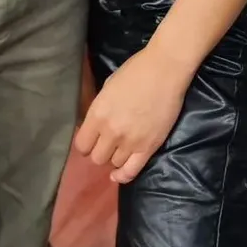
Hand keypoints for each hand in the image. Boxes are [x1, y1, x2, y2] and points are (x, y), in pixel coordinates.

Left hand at [74, 47, 188, 183]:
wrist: (164, 70)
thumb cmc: (135, 71)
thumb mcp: (108, 87)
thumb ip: (100, 109)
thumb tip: (94, 124)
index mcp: (98, 113)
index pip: (82, 145)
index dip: (85, 144)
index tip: (90, 140)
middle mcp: (111, 131)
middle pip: (97, 158)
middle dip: (100, 151)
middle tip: (107, 142)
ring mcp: (130, 142)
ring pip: (114, 164)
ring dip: (115, 157)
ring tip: (120, 147)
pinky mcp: (148, 148)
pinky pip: (131, 171)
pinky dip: (123, 176)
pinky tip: (118, 174)